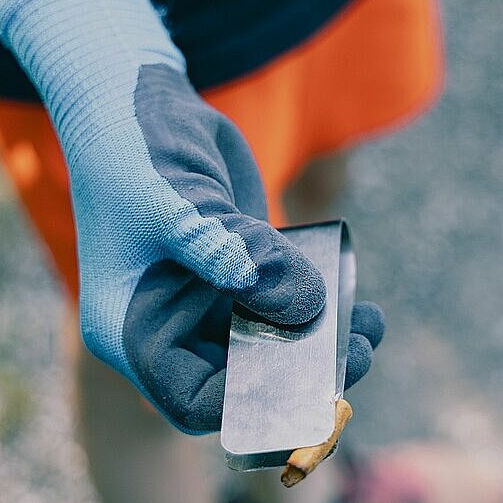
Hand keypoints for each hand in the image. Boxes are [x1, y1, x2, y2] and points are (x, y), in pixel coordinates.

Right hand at [0, 0, 383, 432]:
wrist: (137, 97)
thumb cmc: (135, 150)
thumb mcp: (179, 207)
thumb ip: (238, 258)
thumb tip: (308, 309)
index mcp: (134, 329)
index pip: (194, 400)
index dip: (251, 404)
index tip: (310, 386)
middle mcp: (168, 324)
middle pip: (240, 378)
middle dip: (299, 376)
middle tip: (356, 357)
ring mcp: (203, 298)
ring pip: (268, 344)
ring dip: (319, 344)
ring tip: (368, 329)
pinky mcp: (236, 269)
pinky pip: (281, 301)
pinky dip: (318, 305)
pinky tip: (358, 299)